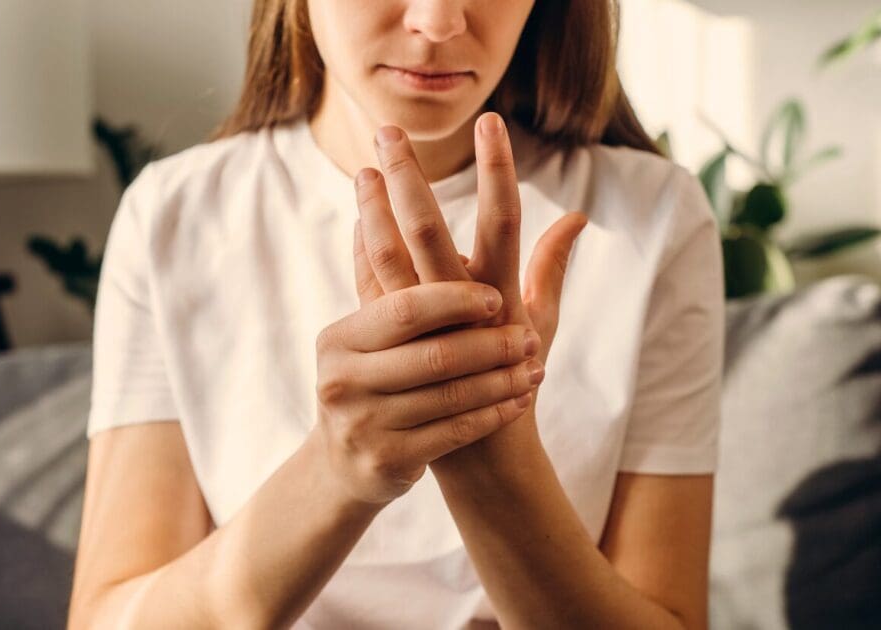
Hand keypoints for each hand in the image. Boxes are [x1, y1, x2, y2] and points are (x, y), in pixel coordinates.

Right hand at [313, 281, 541, 505]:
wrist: (348, 463)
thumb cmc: (373, 379)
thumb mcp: (373, 328)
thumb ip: (381, 260)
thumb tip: (368, 170)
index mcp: (346, 335)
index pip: (404, 305)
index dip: (452, 299)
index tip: (494, 296)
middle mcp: (345, 376)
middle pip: (433, 352)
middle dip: (487, 342)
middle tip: (527, 335)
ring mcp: (364, 422)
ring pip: (452, 395)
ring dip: (501, 379)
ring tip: (535, 366)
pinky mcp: (387, 459)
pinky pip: (454, 432)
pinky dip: (492, 413)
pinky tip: (520, 401)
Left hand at [352, 112, 587, 425]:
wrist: (480, 450)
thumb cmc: (516, 380)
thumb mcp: (542, 321)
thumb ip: (552, 264)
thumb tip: (577, 215)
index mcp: (503, 295)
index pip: (503, 219)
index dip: (498, 171)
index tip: (490, 123)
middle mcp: (461, 307)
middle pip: (428, 230)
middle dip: (407, 177)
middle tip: (389, 131)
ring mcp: (423, 327)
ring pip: (389, 257)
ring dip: (372, 209)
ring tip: (363, 165)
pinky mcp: (395, 344)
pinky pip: (373, 288)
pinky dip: (364, 251)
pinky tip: (359, 217)